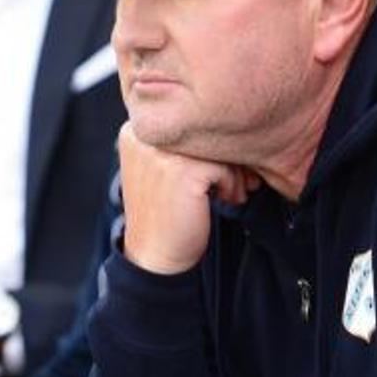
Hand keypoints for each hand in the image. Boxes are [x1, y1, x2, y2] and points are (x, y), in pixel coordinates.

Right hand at [117, 123, 258, 275]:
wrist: (155, 257)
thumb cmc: (167, 213)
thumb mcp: (166, 166)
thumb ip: (184, 140)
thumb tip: (235, 120)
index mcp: (136, 128)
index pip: (190, 119)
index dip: (212, 142)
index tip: (224, 167)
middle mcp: (144, 135)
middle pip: (204, 129)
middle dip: (228, 156)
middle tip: (239, 182)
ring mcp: (160, 152)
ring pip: (217, 146)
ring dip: (233, 172)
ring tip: (230, 194)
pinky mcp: (181, 170)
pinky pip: (223, 166)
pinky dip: (231, 184)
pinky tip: (223, 201)